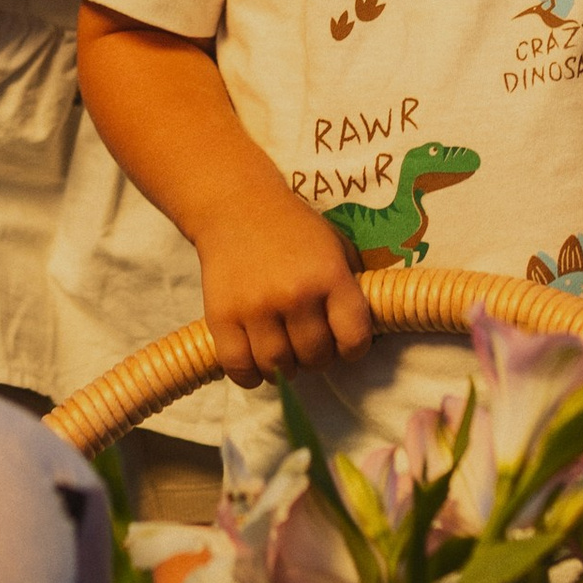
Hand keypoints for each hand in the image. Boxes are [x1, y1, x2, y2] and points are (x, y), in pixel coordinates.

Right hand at [197, 193, 372, 386]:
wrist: (237, 206)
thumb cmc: (293, 229)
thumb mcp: (335, 248)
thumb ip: (349, 288)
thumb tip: (361, 335)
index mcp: (330, 276)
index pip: (354, 338)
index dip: (353, 348)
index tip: (344, 344)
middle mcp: (295, 295)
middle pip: (315, 357)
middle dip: (316, 357)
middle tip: (308, 345)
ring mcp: (256, 308)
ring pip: (278, 367)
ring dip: (284, 368)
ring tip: (283, 352)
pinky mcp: (221, 317)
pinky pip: (239, 367)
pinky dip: (250, 376)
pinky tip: (256, 363)